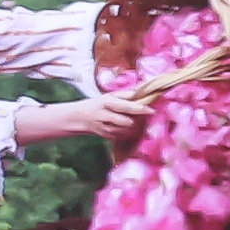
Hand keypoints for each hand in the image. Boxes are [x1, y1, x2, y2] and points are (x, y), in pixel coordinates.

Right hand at [20, 92, 148, 145]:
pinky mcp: (104, 135)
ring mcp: (103, 127)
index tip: (152, 111)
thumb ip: (123, 95)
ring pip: (124, 131)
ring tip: (135, 123)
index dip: (140, 109)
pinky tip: (127, 129)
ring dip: (133, 128)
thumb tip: (139, 92)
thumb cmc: (95, 104)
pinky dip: (127, 134)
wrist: (76, 118)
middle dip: (136, 121)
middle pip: (126, 122)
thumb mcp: (106, 96)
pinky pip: (120, 136)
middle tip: (142, 118)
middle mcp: (103, 115)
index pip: (126, 106)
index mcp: (105, 102)